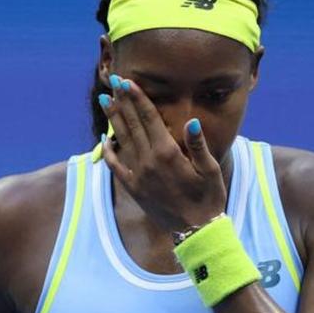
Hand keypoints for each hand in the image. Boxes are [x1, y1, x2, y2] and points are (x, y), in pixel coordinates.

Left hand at [99, 75, 226, 233]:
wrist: (196, 231)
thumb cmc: (209, 198)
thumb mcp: (210, 170)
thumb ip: (198, 146)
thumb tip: (191, 122)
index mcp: (168, 154)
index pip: (149, 119)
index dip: (138, 98)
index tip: (128, 82)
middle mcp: (148, 162)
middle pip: (132, 124)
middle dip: (123, 101)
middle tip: (113, 81)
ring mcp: (138, 175)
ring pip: (122, 140)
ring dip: (113, 119)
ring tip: (105, 100)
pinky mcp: (133, 187)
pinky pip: (115, 165)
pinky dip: (107, 150)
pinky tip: (103, 137)